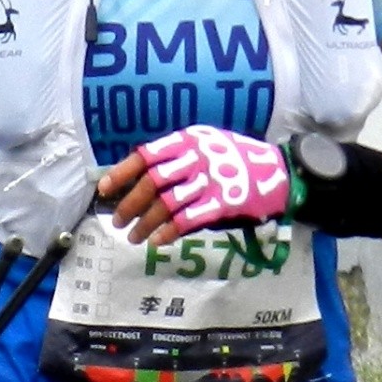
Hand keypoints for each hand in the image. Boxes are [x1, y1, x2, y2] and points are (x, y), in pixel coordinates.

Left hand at [109, 126, 287, 243]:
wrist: (277, 171)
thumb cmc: (235, 158)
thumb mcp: (205, 143)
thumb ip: (176, 155)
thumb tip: (139, 176)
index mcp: (188, 140)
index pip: (145, 156)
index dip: (121, 173)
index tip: (104, 190)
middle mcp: (196, 157)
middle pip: (152, 183)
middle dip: (130, 204)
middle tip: (117, 220)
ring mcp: (210, 180)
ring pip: (166, 205)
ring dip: (145, 224)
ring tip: (133, 237)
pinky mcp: (222, 203)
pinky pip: (187, 220)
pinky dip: (168, 232)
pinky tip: (157, 241)